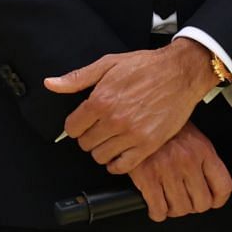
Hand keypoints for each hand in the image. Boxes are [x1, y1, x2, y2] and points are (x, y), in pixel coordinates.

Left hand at [46, 40, 212, 172]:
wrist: (180, 73)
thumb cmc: (145, 66)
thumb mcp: (107, 64)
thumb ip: (77, 78)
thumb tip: (51, 84)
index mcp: (100, 101)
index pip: (72, 127)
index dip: (74, 125)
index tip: (81, 122)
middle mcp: (114, 120)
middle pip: (85, 143)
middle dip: (87, 136)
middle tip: (96, 129)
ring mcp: (132, 135)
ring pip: (101, 156)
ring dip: (101, 150)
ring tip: (108, 139)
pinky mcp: (149, 145)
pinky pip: (123, 166)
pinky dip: (116, 164)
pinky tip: (118, 154)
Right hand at [128, 121, 231, 220]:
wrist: (134, 112)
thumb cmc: (161, 125)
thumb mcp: (189, 134)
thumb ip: (201, 157)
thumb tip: (207, 183)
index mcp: (202, 150)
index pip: (223, 186)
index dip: (218, 200)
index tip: (212, 201)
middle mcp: (188, 160)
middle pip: (202, 203)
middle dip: (193, 206)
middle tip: (185, 201)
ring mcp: (168, 169)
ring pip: (180, 209)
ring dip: (174, 210)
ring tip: (168, 202)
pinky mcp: (147, 176)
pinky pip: (158, 208)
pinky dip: (157, 213)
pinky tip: (155, 206)